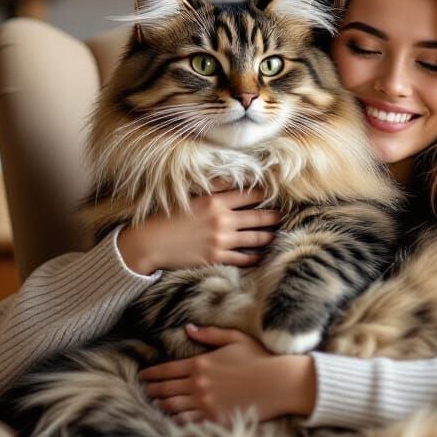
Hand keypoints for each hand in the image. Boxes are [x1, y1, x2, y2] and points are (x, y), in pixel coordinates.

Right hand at [118, 184, 281, 274]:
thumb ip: (215, 188)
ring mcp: (221, 240)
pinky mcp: (217, 258)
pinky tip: (262, 255)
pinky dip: (255, 256)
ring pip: (256, 238)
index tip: (275, 194)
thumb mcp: (192, 196)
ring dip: (270, 236)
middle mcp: (222, 220)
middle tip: (286, 215)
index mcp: (216, 200)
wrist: (149, 243)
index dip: (265, 194)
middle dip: (275, 216)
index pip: (250, 194)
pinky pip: (244, 258)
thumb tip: (237, 179)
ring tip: (279, 234)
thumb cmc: (167, 216)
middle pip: (259, 216)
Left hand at [138, 324, 316, 424]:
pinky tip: (169, 419)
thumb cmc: (258, 358)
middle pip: (166, 389)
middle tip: (142, 390)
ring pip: (172, 406)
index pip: (167, 369)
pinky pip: (187, 421)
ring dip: (159, 404)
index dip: (152, 373)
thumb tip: (188, 328)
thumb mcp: (234, 338)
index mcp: (201, 363)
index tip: (142, 375)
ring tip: (151, 404)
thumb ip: (209, 334)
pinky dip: (174, 420)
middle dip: (151, 389)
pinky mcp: (214, 418)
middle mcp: (198, 384)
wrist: (278, 382)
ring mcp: (205, 403)